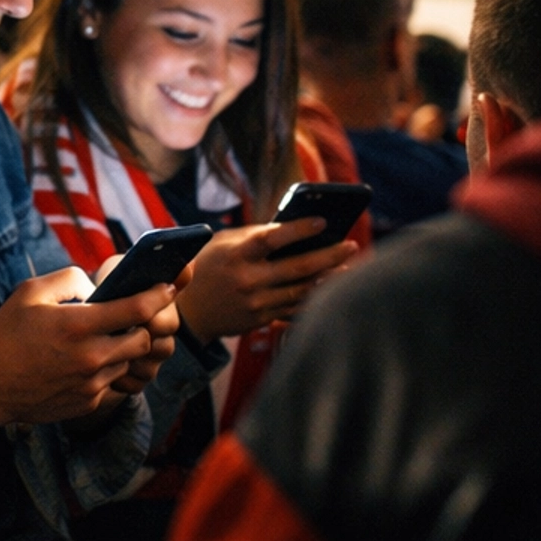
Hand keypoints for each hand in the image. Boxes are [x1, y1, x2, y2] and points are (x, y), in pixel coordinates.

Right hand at [0, 266, 180, 427]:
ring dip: (121, 348)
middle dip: (144, 326)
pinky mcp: (87, 403)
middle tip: (131, 316)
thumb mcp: (29, 292)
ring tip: (98, 339)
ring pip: (127, 361)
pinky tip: (79, 362)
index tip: (168, 287)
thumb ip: (70, 280)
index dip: (159, 295)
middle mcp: (90, 357)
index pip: (137, 310)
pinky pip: (109, 381)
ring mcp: (90, 384)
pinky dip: (103, 368)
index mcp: (77, 325)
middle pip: (142, 340)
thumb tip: (98, 288)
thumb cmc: (5, 334)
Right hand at [177, 218, 358, 342]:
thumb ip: (255, 236)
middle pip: (297, 268)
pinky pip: (295, 307)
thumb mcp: (224, 244)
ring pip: (302, 290)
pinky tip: (329, 287)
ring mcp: (256, 303)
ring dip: (328, 277)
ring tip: (348, 265)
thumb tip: (294, 228)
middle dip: (329, 256)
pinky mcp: (262, 319)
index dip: (298, 230)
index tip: (323, 221)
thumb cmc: (208, 267)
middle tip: (351, 244)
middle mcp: (248, 280)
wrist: (189, 311)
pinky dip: (314, 296)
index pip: (271, 239)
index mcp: (236, 255)